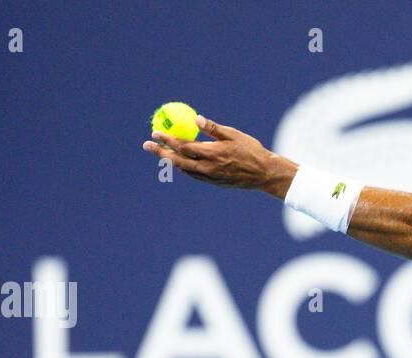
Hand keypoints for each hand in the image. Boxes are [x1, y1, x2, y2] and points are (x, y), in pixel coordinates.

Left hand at [143, 115, 281, 189]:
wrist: (264, 175)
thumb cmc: (251, 151)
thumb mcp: (233, 135)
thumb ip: (213, 128)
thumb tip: (196, 119)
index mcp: (212, 153)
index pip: (183, 146)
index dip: (167, 139)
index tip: (155, 133)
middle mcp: (208, 168)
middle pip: (178, 160)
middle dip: (160, 152)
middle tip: (147, 145)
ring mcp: (210, 177)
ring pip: (184, 170)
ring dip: (170, 161)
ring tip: (160, 153)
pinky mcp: (214, 183)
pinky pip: (194, 175)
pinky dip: (184, 168)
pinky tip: (180, 162)